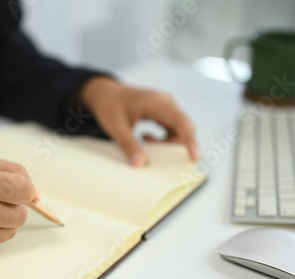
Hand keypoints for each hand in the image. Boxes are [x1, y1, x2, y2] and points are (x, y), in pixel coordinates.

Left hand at [80, 76, 199, 166]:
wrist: (105, 94)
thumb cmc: (109, 106)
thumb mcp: (115, 127)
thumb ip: (128, 145)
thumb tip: (140, 163)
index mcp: (156, 102)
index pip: (180, 122)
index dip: (189, 140)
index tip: (194, 157)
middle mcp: (165, 102)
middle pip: (184, 126)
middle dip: (177, 144)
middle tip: (162, 157)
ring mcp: (166, 106)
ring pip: (179, 128)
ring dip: (169, 142)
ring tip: (146, 143)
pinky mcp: (163, 111)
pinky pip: (172, 128)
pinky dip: (165, 138)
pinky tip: (147, 139)